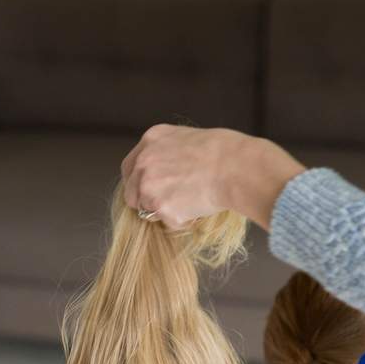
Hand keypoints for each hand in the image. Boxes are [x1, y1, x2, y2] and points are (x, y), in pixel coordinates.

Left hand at [121, 124, 304, 229]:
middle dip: (148, 202)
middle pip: (132, 194)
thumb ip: (170, 153)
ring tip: (193, 201)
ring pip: (149, 211)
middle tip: (172, 204)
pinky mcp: (162, 208)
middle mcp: (144, 163)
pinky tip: (199, 206)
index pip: (130, 168)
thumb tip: (170, 171)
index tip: (149, 190)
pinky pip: (168, 223)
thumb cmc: (224, 152)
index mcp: (151, 140)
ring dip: (167, 212)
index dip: (139, 182)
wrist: (234, 167)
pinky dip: (183, 221)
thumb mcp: (188, 140)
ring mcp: (150, 186)